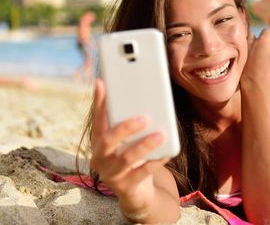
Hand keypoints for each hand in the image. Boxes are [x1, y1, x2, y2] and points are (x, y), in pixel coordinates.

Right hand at [89, 79, 170, 212]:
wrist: (136, 192)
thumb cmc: (132, 157)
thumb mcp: (128, 140)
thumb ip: (130, 122)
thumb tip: (146, 95)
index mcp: (99, 142)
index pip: (97, 119)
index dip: (99, 101)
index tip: (102, 83)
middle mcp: (100, 158)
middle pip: (108, 140)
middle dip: (126, 127)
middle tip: (145, 118)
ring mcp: (111, 174)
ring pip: (127, 158)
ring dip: (145, 145)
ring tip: (161, 135)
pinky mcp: (126, 187)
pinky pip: (143, 172)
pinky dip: (156, 161)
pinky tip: (166, 153)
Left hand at [241, 29, 269, 83]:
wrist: (253, 82)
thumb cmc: (267, 71)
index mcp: (262, 41)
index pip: (266, 32)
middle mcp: (250, 43)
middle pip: (252, 34)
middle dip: (257, 39)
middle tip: (262, 47)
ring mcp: (242, 50)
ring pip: (244, 43)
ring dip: (249, 46)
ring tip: (254, 54)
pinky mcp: (236, 58)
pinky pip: (240, 54)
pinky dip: (244, 56)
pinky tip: (249, 63)